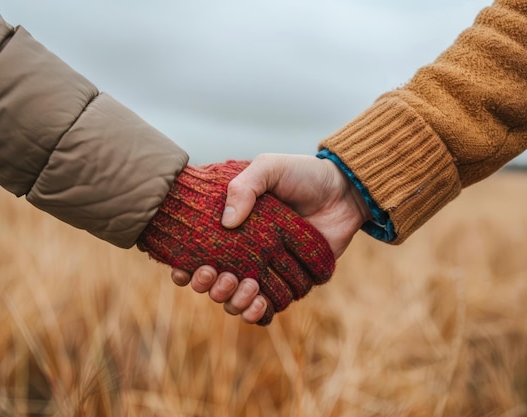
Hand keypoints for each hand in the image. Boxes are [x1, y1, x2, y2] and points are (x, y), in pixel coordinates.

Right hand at [137, 160, 334, 324]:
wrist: (344, 191)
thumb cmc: (303, 175)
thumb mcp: (269, 167)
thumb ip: (245, 186)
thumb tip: (227, 223)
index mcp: (230, 227)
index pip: (196, 253)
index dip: (184, 268)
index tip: (183, 270)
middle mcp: (243, 252)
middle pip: (213, 283)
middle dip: (209, 286)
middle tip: (218, 275)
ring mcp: (265, 269)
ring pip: (236, 300)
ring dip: (233, 300)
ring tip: (247, 286)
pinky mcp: (289, 282)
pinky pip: (266, 308)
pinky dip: (256, 312)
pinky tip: (258, 303)